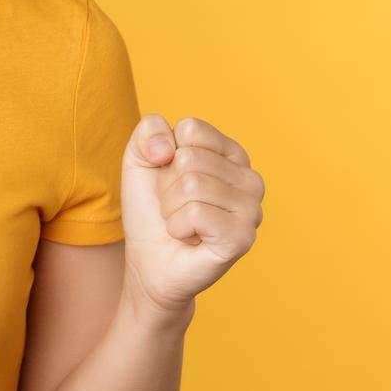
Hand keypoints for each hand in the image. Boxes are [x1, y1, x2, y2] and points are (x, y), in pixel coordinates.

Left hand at [120, 113, 264, 319]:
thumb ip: (149, 130)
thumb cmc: (151, 210)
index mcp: (231, 153)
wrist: (148, 261)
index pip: (191, 129)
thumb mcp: (139, 160)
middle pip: (189, 157)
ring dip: (171, 208)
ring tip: (182, 223)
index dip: (166, 155)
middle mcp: (250, 178)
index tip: (170, 178)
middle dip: (168, 185)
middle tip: (175, 207)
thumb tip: (168, 147)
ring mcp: (251, 209)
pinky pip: (197, 213)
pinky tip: (189, 238)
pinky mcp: (243, 237)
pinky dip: (178, 226)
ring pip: (192, 184)